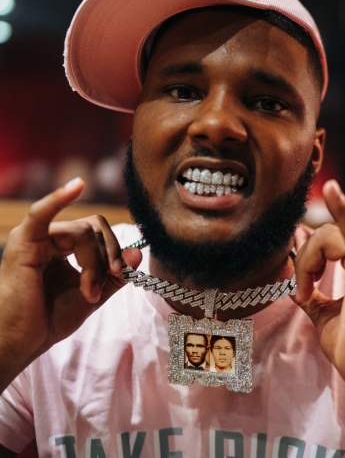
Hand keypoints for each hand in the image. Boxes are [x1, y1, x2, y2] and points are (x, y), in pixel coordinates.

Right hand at [0, 178, 141, 391]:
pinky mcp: (25, 242)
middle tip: (108, 282)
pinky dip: (60, 198)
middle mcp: (50, 237)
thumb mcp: (94, 293)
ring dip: (94, 262)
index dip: (115, 249)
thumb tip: (139, 251)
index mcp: (64, 246)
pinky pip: (43, 213)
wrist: (22, 342)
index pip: (98, 231)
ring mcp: (36, 236)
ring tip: (89, 292)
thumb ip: (116, 273)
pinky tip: (77, 185)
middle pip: (95, 227)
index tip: (122, 274)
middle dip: (108, 255)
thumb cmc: (51, 319)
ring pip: (83, 231)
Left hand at [293, 180, 344, 418]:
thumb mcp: (326, 315)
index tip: (301, 286)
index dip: (308, 258)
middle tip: (302, 292)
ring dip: (308, 263)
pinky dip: (342, 209)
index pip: (330, 241)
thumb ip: (312, 293)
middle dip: (305, 261)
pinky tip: (331, 189)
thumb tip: (295, 283)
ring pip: (328, 236)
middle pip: (326, 236)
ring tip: (307, 292)